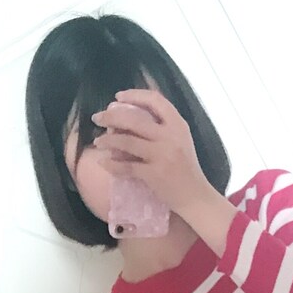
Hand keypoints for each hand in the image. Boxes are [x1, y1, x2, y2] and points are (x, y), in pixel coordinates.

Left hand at [91, 88, 213, 215]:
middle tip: (97, 118)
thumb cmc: (185, 168)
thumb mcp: (180, 140)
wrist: (195, 197)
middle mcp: (170, 137)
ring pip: (126, 141)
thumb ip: (161, 126)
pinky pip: (126, 167)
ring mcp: (161, 156)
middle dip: (110, 116)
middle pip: (133, 118)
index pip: (155, 100)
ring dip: (107, 140)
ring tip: (98, 142)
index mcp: (178, 125)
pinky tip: (104, 163)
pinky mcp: (154, 174)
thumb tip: (127, 117)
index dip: (134, 95)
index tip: (118, 97)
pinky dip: (112, 165)